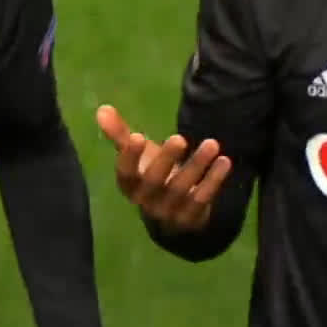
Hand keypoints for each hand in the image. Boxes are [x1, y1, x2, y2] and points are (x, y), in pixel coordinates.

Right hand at [96, 105, 231, 234]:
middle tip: (179, 138)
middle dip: (166, 160)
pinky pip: (202, 200)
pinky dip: (213, 181)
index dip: (129, 156)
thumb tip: (102, 109)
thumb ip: (121, 135)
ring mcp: (168, 212)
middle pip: (153, 182)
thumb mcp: (140, 156)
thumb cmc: (153, 175)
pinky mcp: (190, 217)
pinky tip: (224, 161)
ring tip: (212, 143)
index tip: (138, 136)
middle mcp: (146, 201)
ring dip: (197, 166)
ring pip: (181, 190)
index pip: (125, 173)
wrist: (175, 210)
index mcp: (130, 185)